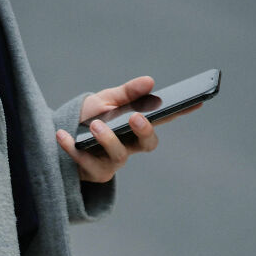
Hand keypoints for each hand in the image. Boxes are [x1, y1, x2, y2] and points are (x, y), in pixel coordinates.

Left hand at [56, 75, 202, 182]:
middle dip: (145, 131)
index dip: (181, 112)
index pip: (163, 118)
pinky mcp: (94, 174)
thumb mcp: (105, 100)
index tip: (198, 100)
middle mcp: (130, 147)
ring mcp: (113, 163)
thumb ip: (126, 93)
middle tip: (136, 117)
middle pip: (147, 144)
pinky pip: (86, 163)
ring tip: (95, 124)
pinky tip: (61, 135)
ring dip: (107, 139)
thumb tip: (150, 82)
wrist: (58, 138)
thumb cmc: (87, 119)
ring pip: (118, 156)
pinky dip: (72, 148)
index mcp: (136, 127)